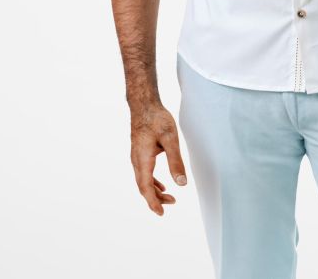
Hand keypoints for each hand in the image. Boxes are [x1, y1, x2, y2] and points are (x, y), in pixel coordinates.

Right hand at [130, 101, 187, 215]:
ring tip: (169, 196)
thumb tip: (182, 183)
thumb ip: (176, 161)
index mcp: (143, 160)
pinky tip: (161, 184)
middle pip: (143, 187)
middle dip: (156, 199)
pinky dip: (151, 182)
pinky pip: (143, 173)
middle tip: (172, 203)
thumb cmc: (157, 119)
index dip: (153, 202)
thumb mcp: (170, 139)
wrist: (144, 104)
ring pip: (143, 180)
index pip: (146, 188)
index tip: (162, 213)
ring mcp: (136, 157)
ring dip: (154, 191)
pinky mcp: (138, 152)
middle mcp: (136, 161)